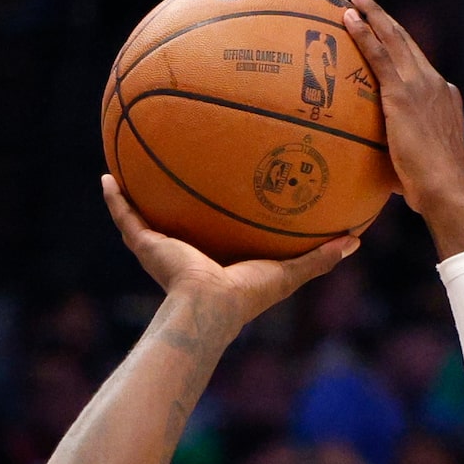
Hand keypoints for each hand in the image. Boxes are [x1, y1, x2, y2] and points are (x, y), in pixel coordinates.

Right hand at [102, 175, 357, 328]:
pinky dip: (114, 198)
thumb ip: (321, 256)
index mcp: (216, 256)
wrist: (209, 308)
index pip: (216, 225)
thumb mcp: (290, 271)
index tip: (225, 177)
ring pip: (145, 212)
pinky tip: (107, 175)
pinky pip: (125, 216)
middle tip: (180, 155)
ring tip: (131, 156)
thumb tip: (357, 240)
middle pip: (178, 213)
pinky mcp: (145, 245)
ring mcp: (161, 246)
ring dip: (136, 189)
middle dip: (175, 190)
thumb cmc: (247, 295)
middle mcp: (186, 250)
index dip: (219, 204)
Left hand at [341, 0, 463, 257]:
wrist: (446, 188)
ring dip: (372, 13)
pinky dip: (363, 33)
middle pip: (404, 40)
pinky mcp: (403, 93)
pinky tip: (348, 19)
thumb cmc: (430, 190)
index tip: (381, 30)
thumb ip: (398, 158)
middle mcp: (434, 82)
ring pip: (392, 38)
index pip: (415, 63)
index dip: (397, 44)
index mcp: (441, 96)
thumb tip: (382, 175)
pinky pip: (379, 56)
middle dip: (382, 16)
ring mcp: (420, 84)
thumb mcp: (414, 166)